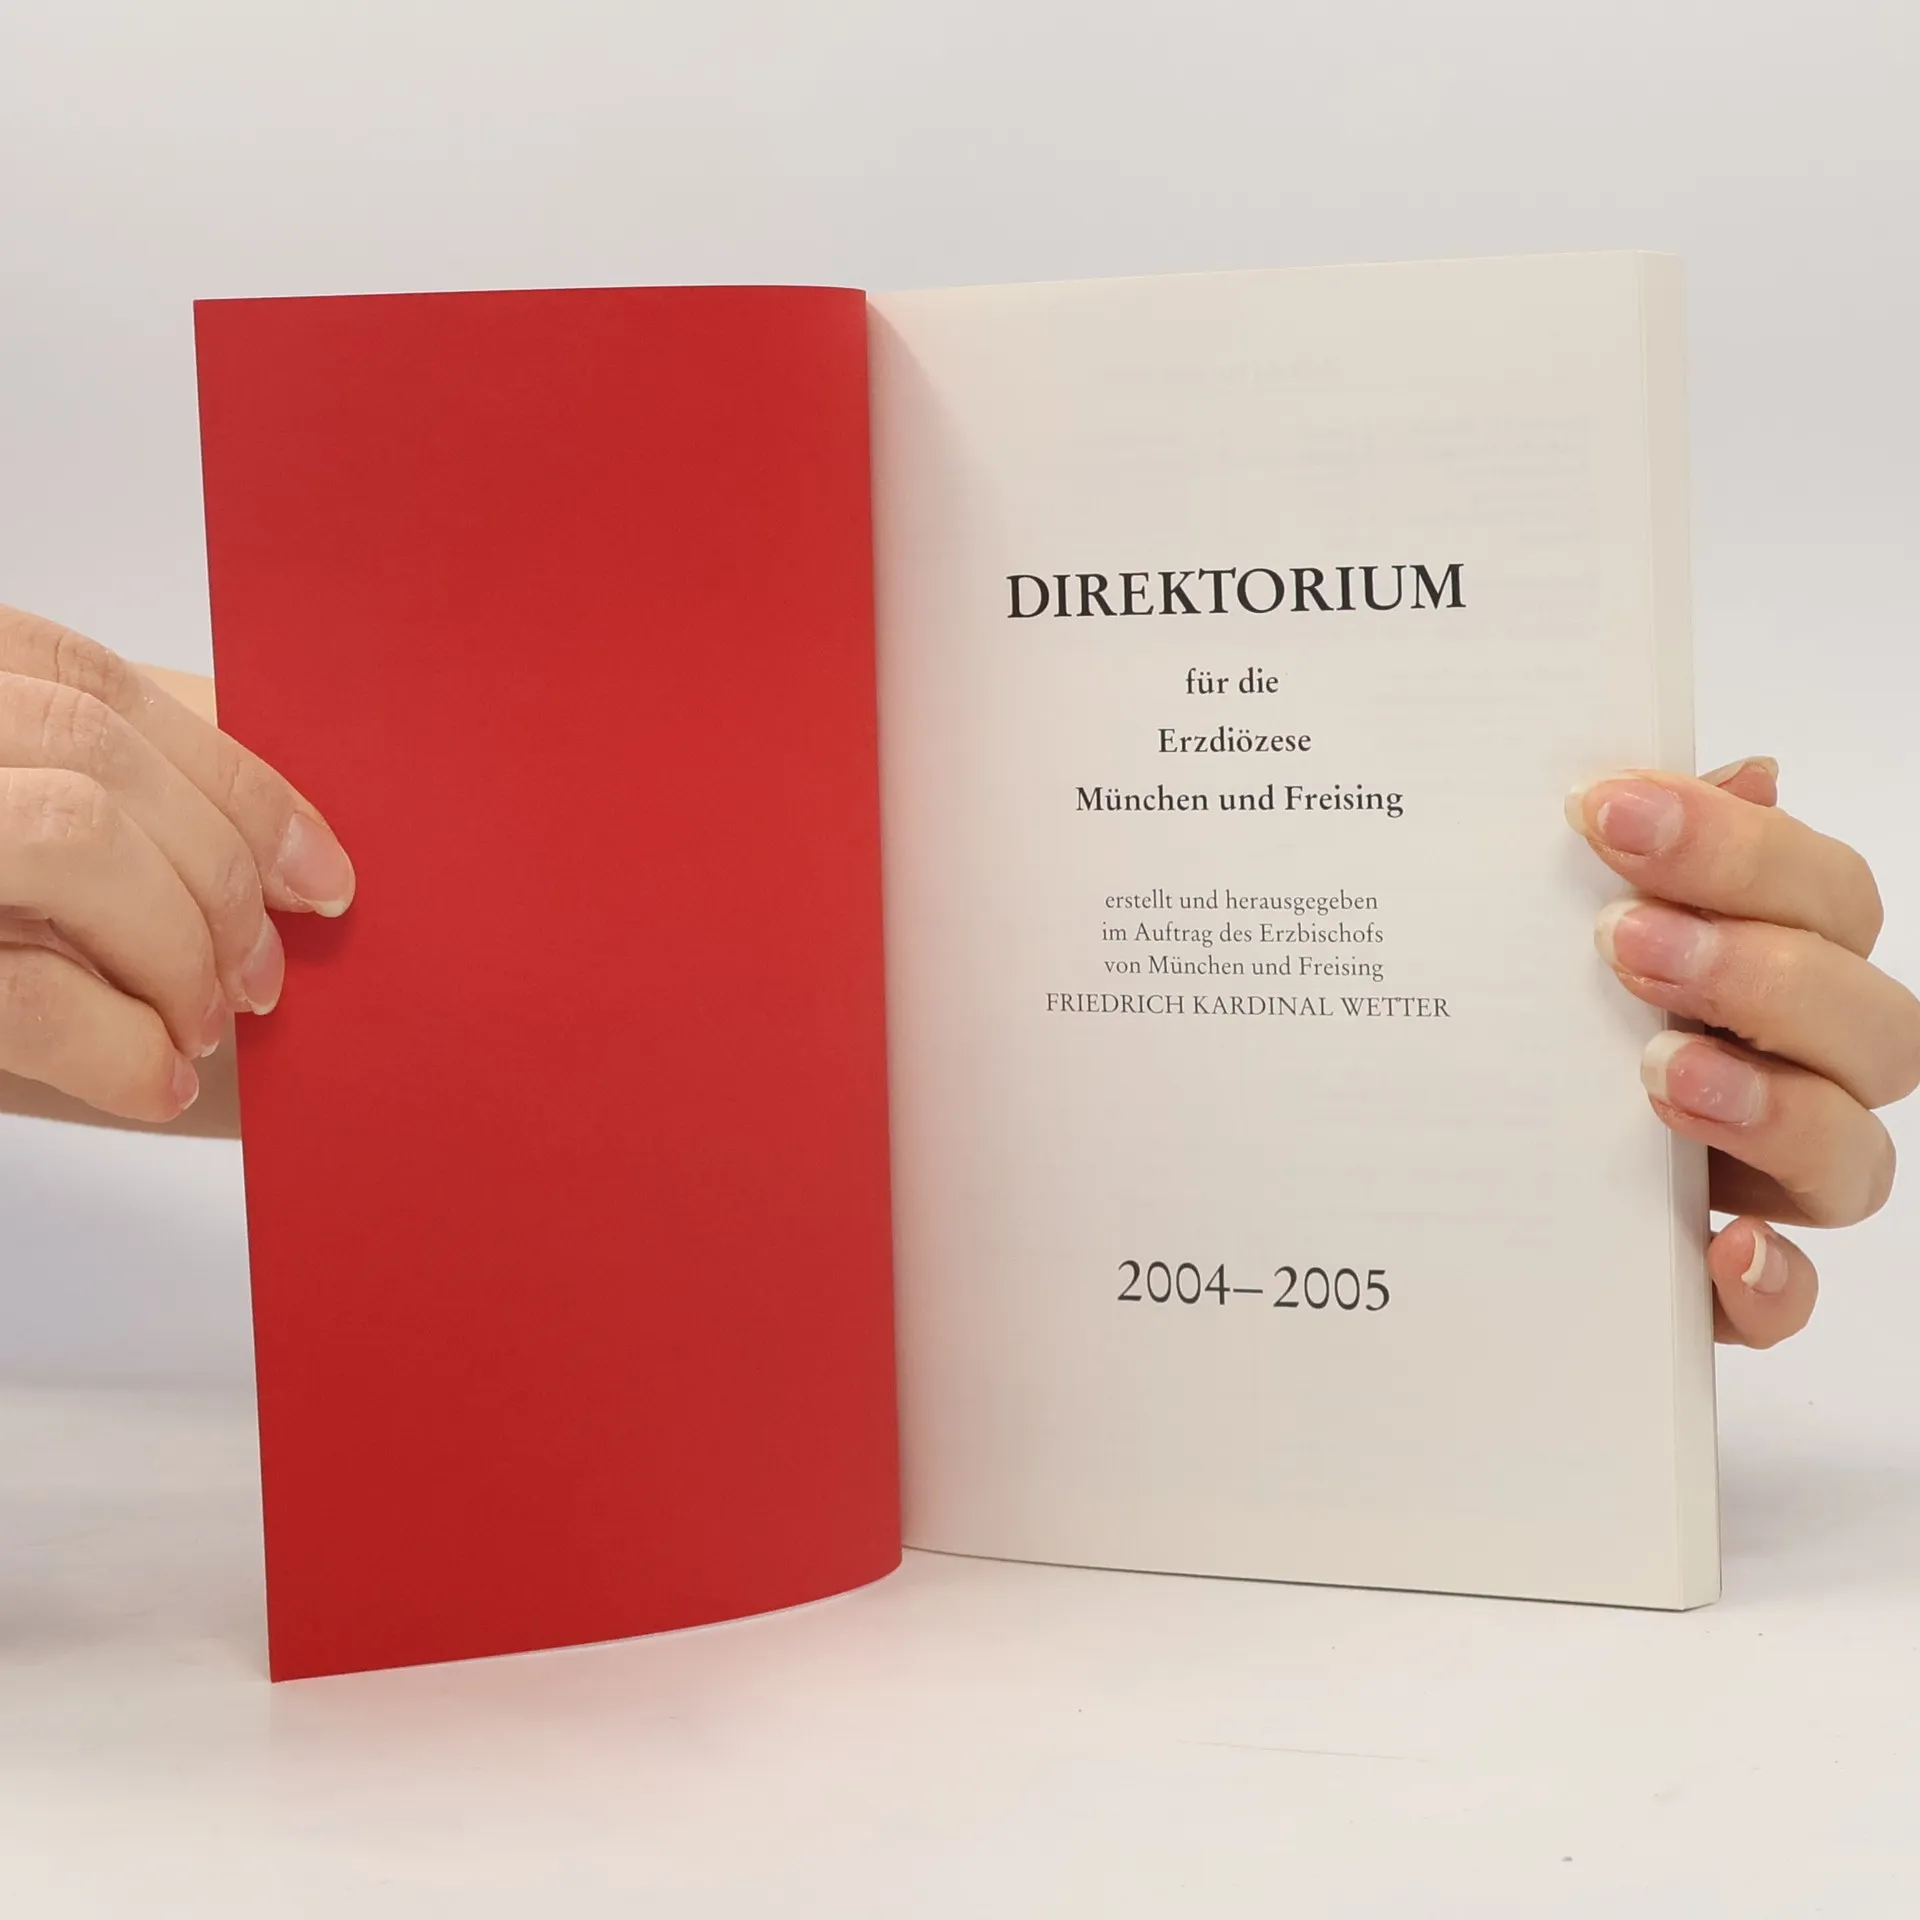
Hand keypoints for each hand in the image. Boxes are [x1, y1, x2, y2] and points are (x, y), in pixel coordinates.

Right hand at [0, 605, 353, 1122]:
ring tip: (203, 1024)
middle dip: (220, 875)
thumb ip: (64, 770)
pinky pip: (21, 995)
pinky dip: (118, 1046)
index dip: (234, 780)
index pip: (98, 688)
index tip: (319, 867)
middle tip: (266, 972)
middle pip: (100, 761)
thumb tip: (246, 801)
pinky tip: (153, 1082)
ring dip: (176, 948)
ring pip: (75, 842)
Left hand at [1567, 757, 1918, 1347]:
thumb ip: (1638, 848)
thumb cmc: (1512, 1020)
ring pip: (1854, 1163)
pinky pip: (1786, 1303)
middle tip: (1623, 943)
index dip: (1739, 849)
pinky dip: (1768, 1282)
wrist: (1411, 1158)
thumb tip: (1748, 770)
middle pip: (1874, 1027)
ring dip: (1774, 1110)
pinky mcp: (1714, 1287)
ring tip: (1659, 1075)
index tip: (1606, 809)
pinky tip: (1721, 1247)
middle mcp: (1792, 1074)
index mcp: (1766, 969)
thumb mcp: (1541, 924)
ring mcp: (1765, 1186)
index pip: (1823, 896)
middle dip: (1759, 973)